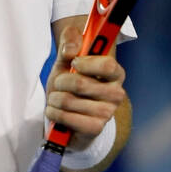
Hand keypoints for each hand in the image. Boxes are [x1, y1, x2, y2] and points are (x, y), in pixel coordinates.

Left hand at [44, 27, 126, 150]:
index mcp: (115, 74)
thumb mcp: (66, 61)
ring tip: (57, 99)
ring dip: (54, 99)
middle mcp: (116, 93)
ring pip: (68, 100)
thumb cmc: (69, 86)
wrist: (68, 117)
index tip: (73, 62)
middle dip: (60, 82)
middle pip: (80, 83)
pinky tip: (55, 112)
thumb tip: (71, 49)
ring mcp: (107, 113)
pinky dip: (53, 113)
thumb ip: (69, 43)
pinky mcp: (95, 129)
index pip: (108, 64)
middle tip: (59, 84)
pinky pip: (66, 117)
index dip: (86, 62)